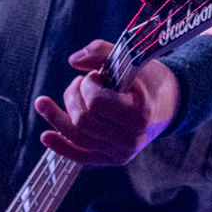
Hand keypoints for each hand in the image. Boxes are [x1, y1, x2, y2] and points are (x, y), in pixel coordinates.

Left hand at [34, 40, 178, 165]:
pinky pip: (81, 156)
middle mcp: (130, 139)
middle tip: (81, 83)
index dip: (88, 85)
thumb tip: (73, 60)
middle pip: (82, 120)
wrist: (165, 105)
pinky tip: (45, 136)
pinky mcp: (110, 159)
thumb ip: (102, 51)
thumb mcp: (131, 59)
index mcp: (139, 114)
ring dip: (57, 115)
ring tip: (53, 100)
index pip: (96, 103)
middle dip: (73, 97)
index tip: (96, 76)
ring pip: (76, 137)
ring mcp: (120, 153)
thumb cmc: (147, 80)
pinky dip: (61, 146)